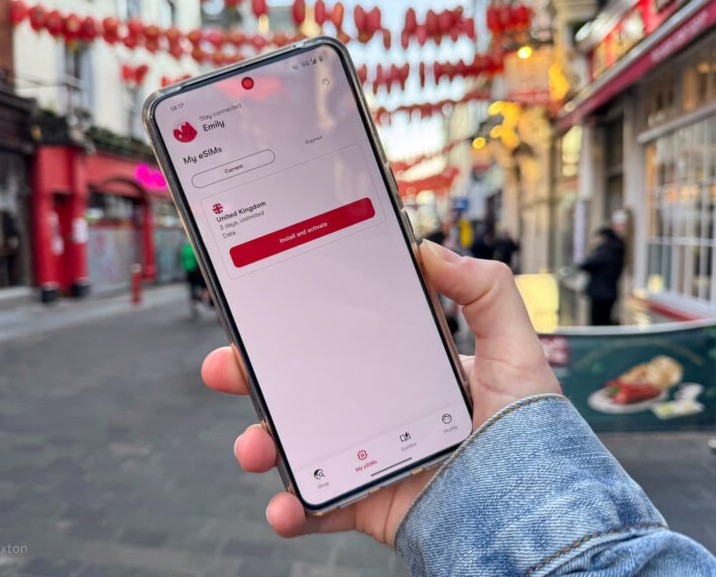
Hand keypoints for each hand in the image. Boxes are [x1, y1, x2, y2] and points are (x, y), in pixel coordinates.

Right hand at [201, 240, 559, 545]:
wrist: (538, 514)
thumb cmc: (531, 431)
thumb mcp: (515, 347)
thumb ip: (484, 292)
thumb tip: (429, 250)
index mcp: (399, 372)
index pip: (336, 344)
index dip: (294, 331)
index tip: (261, 315)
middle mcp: (374, 412)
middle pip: (300, 392)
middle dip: (254, 380)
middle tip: (227, 367)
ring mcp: (366, 458)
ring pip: (296, 448)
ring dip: (261, 444)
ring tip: (254, 447)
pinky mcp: (367, 503)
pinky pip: (317, 509)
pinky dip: (292, 510)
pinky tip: (286, 506)